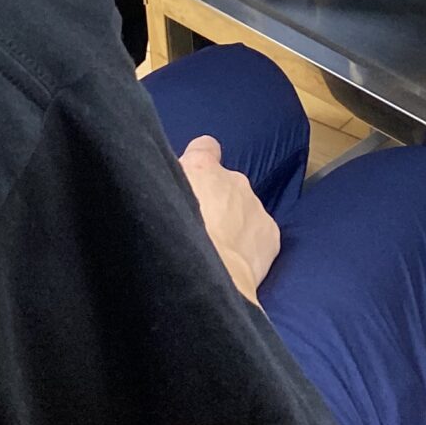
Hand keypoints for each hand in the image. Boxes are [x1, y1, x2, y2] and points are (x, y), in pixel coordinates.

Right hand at [179, 135, 279, 303]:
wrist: (205, 277)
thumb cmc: (171, 238)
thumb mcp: (155, 199)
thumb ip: (167, 188)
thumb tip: (169, 189)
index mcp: (201, 167)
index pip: (205, 147)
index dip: (199, 163)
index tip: (193, 180)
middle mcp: (233, 179)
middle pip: (225, 186)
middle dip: (215, 204)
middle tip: (198, 231)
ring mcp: (255, 205)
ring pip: (243, 211)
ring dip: (232, 226)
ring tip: (216, 254)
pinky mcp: (270, 233)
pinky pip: (259, 235)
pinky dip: (250, 246)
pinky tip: (235, 264)